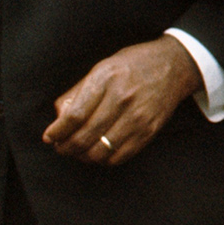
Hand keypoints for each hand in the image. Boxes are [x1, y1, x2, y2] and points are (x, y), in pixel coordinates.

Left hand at [43, 37, 203, 164]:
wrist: (174, 65)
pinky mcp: (149, 130)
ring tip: (78, 152)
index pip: (74, 116)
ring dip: (82, 156)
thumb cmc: (133, 65)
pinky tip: (98, 152)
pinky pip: (119, 156)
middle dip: (66, 147)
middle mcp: (123, 98)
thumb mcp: (102, 67)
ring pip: (100, 151)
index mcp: (106, 79)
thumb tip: (58, 119)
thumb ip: (78, 92)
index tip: (49, 137)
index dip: (57, 132)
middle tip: (61, 147)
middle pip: (84, 137)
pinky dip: (104, 159)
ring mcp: (138, 116)